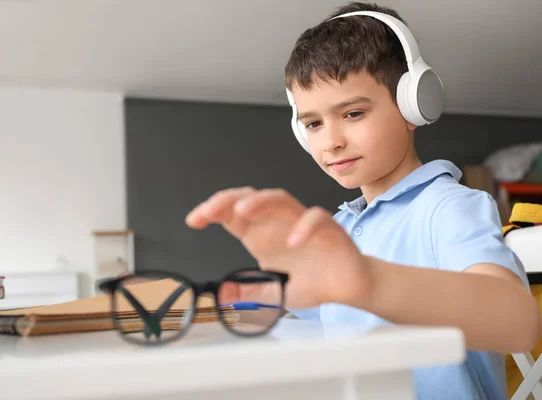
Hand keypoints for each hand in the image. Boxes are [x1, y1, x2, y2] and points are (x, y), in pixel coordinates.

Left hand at [185, 187, 371, 308]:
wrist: (348, 285)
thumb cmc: (312, 281)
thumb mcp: (272, 293)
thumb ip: (248, 292)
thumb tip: (223, 294)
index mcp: (262, 234)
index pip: (232, 215)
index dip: (212, 212)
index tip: (194, 220)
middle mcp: (278, 223)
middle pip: (251, 199)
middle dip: (228, 200)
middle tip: (209, 211)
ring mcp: (301, 222)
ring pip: (280, 199)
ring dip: (260, 202)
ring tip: (242, 212)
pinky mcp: (327, 228)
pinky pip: (315, 218)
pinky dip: (303, 227)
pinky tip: (293, 241)